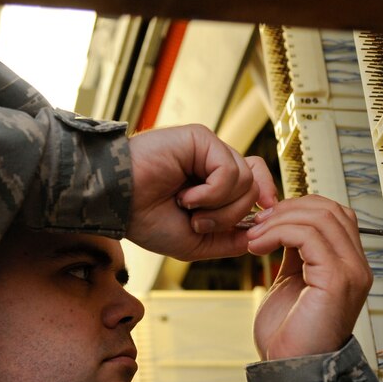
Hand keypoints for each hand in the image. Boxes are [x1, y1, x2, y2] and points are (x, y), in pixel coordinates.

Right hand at [126, 124, 276, 260]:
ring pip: (246, 182)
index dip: (265, 199)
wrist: (117, 204)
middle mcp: (213, 163)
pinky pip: (229, 171)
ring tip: (187, 207)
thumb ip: (229, 240)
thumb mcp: (195, 242)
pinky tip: (186, 196)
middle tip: (198, 222)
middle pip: (254, 187)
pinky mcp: (201, 139)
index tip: (263, 219)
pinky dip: (211, 193)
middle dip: (231, 216)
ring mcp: (208, 149)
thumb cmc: (146, 220)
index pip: (255, 182)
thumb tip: (260, 235)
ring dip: (218, 207)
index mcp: (212, 183)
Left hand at [245, 195, 371, 359]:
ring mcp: (350, 272)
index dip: (298, 208)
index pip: (333, 214)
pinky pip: (309, 236)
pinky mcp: (336, 280)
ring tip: (253, 237)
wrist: (291, 368)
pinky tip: (257, 247)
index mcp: (346, 264)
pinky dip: (278, 233)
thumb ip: (294, 254)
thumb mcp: (290, 281)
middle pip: (330, 209)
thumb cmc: (289, 334)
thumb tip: (283, 224)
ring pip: (320, 218)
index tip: (265, 220)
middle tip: (257, 223)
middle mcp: (356, 266)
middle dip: (288, 208)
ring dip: (279, 221)